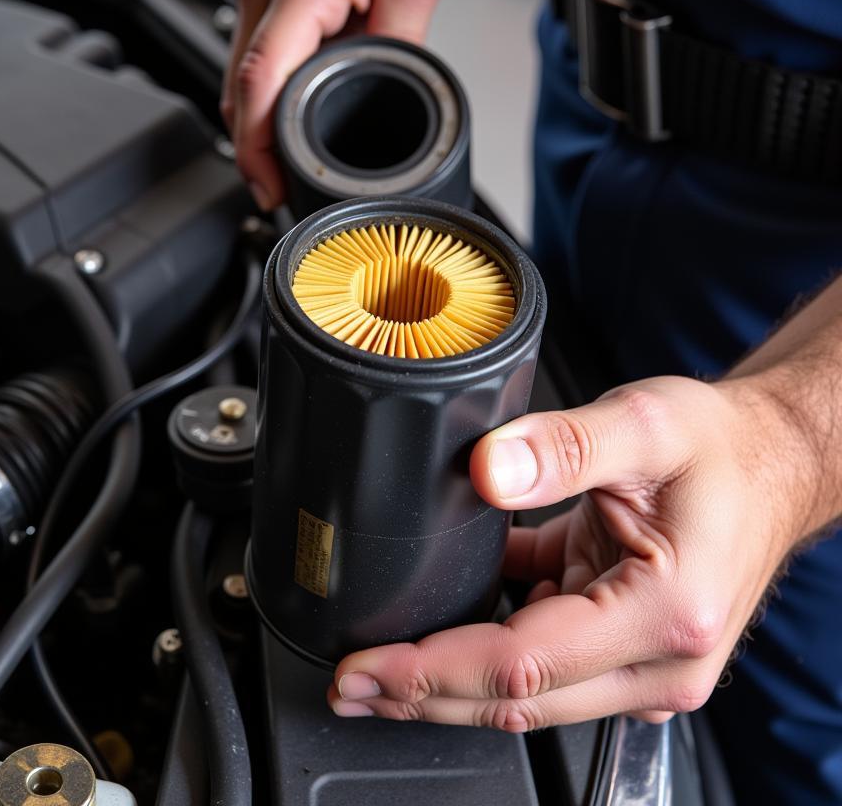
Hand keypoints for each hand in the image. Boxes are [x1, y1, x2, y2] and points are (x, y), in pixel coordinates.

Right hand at [222, 0, 463, 209]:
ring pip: (238, 64)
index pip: (258, 81)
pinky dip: (259, 82)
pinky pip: (249, 40)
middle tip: (275, 188)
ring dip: (252, 116)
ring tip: (280, 160)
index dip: (257, 145)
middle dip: (250, 145)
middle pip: (237, 84)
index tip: (268, 182)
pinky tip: (282, 105)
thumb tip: (382, 96)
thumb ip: (399, 42)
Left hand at [327, 375, 816, 727]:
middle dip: (422, 694)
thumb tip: (486, 472)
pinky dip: (484, 648)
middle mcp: (657, 659)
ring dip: (445, 681)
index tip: (368, 667)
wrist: (772, 459)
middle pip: (516, 698)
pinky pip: (541, 658)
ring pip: (524, 690)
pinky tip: (438, 629)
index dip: (433, 671)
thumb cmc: (724, 446)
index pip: (522, 664)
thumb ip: (564, 447)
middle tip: (349, 682)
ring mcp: (643, 663)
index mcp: (665, 613)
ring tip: (377, 670)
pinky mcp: (625, 645)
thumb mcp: (646, 424)